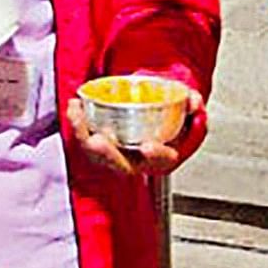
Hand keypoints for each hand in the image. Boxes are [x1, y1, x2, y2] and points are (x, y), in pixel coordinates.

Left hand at [62, 95, 190, 177]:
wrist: (156, 104)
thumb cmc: (170, 111)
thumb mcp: (187, 105)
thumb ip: (193, 103)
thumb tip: (193, 102)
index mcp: (163, 156)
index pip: (161, 161)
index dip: (156, 155)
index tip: (148, 146)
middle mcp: (138, 160)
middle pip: (121, 164)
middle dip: (107, 155)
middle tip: (97, 141)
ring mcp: (117, 154)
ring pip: (97, 154)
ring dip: (84, 135)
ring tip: (77, 114)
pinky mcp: (101, 144)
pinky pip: (86, 138)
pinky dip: (78, 123)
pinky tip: (75, 106)